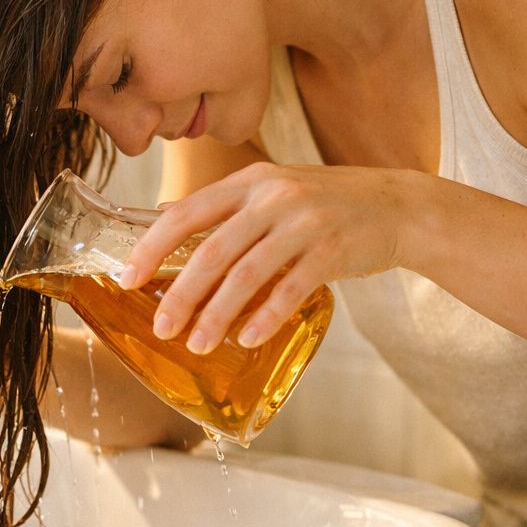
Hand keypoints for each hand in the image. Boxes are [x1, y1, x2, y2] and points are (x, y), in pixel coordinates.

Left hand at [119, 162, 413, 353]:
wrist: (399, 206)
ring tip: (197, 344)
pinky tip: (246, 339)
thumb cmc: (327, 203)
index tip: (127, 279)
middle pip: (211, 250)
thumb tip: (165, 216)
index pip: (186, 213)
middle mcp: (273, 197)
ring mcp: (304, 222)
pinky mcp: (333, 250)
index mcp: (249, 183)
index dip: (152, 247)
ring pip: (247, 274)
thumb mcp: (273, 189)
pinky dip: (265, 316)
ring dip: (217, 314)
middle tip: (161, 329)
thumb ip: (225, 205)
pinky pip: (290, 288)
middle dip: (181, 294)